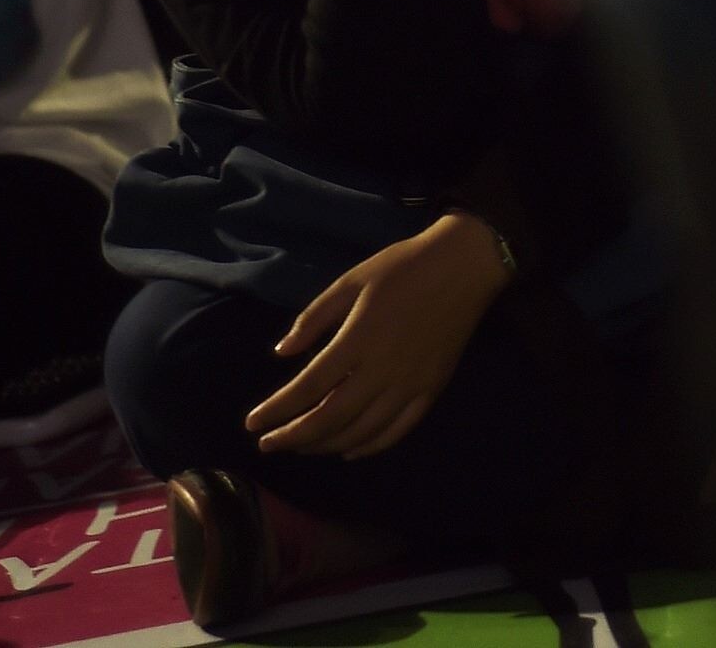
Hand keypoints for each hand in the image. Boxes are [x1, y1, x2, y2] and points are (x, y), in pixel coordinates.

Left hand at [246, 214, 510, 459]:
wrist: (463, 266)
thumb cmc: (401, 268)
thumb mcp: (350, 281)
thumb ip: (313, 319)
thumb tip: (282, 353)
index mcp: (358, 341)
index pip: (308, 388)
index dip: (277, 410)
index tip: (252, 424)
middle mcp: (382, 371)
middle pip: (330, 419)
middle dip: (294, 437)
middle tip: (268, 445)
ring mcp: (409, 385)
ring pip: (361, 431)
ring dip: (325, 445)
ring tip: (301, 447)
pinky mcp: (431, 390)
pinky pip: (397, 431)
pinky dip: (369, 446)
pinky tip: (349, 450)